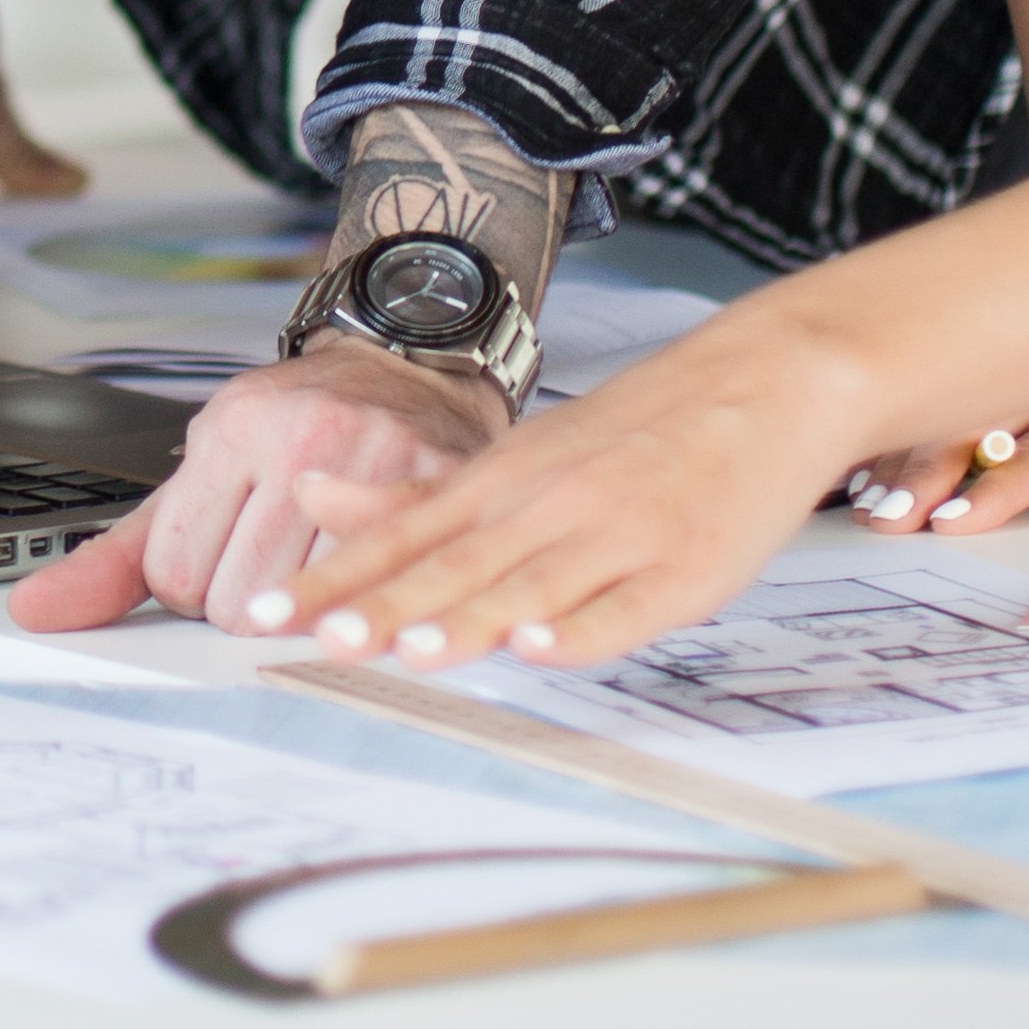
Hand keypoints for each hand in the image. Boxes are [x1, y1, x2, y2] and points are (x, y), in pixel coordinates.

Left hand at [14, 338, 506, 634]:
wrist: (402, 366)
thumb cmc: (294, 427)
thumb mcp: (200, 471)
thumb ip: (116, 555)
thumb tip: (32, 613)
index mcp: (231, 431)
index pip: (178, 578)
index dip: (195, 586)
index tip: (221, 556)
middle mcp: (300, 439)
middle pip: (241, 603)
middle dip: (249, 601)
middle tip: (274, 556)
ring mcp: (373, 461)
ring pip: (307, 609)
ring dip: (310, 606)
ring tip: (321, 558)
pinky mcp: (435, 486)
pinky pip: (380, 590)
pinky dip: (369, 597)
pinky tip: (369, 571)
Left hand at [259, 298, 873, 664]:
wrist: (764, 378)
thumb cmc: (636, 431)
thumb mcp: (518, 455)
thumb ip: (418, 493)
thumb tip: (313, 493)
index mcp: (500, 483)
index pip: (396, 539)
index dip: (332, 579)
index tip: (264, 615)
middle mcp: (546, 507)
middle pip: (451, 566)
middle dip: (382, 606)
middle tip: (315, 641)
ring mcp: (616, 536)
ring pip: (530, 586)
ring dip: (469, 619)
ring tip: (409, 650)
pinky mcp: (684, 569)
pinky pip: (626, 608)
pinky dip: (582, 629)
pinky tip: (541, 648)